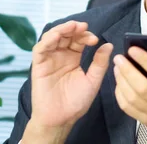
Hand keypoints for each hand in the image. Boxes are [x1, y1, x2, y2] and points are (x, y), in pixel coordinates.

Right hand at [23, 21, 112, 141]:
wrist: (60, 119)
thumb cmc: (75, 103)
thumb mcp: (92, 81)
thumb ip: (99, 63)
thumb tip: (108, 45)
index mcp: (73, 58)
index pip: (78, 40)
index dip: (85, 36)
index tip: (94, 39)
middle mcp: (60, 56)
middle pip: (65, 35)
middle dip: (74, 28)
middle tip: (83, 27)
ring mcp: (49, 59)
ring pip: (52, 37)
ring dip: (61, 29)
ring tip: (72, 27)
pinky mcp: (39, 65)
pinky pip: (40, 49)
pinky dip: (47, 40)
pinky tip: (57, 36)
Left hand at [113, 48, 146, 143]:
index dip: (144, 59)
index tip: (132, 49)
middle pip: (141, 86)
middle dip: (127, 70)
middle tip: (119, 58)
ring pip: (131, 97)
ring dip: (120, 80)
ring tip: (117, 68)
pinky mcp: (143, 120)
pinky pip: (127, 107)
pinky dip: (119, 94)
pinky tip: (118, 83)